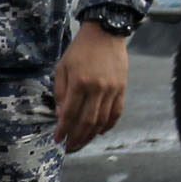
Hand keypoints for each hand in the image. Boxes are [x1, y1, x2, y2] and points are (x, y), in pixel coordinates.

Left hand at [53, 22, 128, 151]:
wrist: (105, 34)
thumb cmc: (79, 51)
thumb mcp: (62, 68)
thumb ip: (60, 92)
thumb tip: (61, 115)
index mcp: (80, 83)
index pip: (70, 114)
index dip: (63, 129)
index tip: (58, 139)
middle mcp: (97, 88)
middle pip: (87, 121)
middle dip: (76, 138)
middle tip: (69, 147)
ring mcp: (112, 90)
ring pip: (102, 120)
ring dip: (91, 135)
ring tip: (81, 143)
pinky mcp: (122, 89)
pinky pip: (116, 113)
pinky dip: (108, 125)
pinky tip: (99, 132)